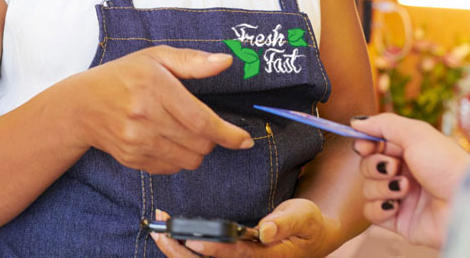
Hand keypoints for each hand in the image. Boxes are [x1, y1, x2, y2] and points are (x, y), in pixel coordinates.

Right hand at [71, 46, 252, 173]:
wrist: (82, 105)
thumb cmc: (122, 76)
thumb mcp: (155, 58)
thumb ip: (192, 61)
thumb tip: (225, 62)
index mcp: (154, 87)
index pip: (201, 120)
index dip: (228, 134)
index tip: (244, 140)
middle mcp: (145, 117)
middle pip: (199, 144)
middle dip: (212, 139)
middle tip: (203, 125)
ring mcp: (137, 141)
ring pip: (188, 160)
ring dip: (197, 150)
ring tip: (184, 131)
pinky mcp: (133, 159)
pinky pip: (171, 168)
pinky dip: (178, 158)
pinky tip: (167, 140)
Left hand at [151, 201, 339, 256]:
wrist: (310, 236)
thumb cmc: (306, 224)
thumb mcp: (303, 216)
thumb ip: (284, 222)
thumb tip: (264, 231)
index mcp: (267, 256)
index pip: (237, 255)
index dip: (214, 249)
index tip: (193, 240)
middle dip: (183, 253)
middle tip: (162, 233)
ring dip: (178, 251)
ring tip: (158, 232)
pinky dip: (183, 250)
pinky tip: (168, 237)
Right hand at [350, 113, 469, 248]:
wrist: (466, 203)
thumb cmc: (447, 164)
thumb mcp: (416, 133)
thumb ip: (383, 124)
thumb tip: (355, 122)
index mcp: (409, 152)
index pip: (374, 146)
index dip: (365, 145)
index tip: (365, 146)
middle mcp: (404, 173)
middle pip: (366, 166)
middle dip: (376, 165)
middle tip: (395, 167)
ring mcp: (400, 197)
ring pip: (367, 188)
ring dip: (382, 186)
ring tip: (406, 187)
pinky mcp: (398, 220)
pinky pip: (371, 212)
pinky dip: (379, 207)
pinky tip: (397, 204)